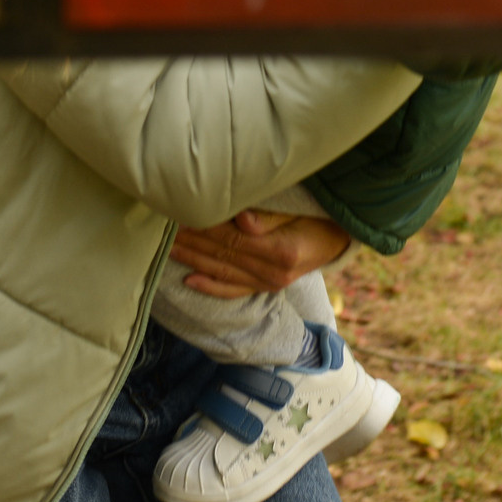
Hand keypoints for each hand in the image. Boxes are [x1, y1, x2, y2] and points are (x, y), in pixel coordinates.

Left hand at [168, 210, 351, 298]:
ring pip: (222, 272)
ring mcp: (268, 284)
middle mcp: (273, 273)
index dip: (203, 226)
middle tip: (162, 229)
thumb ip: (271, 216)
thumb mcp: (301, 211)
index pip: (232, 238)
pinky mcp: (265, 288)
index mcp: (281, 251)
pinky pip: (233, 290)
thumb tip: (241, 219)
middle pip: (222, 255)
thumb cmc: (318, 217)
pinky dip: (209, 286)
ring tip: (166, 247)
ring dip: (192, 259)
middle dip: (190, 241)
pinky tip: (188, 280)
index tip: (179, 214)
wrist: (339, 239)